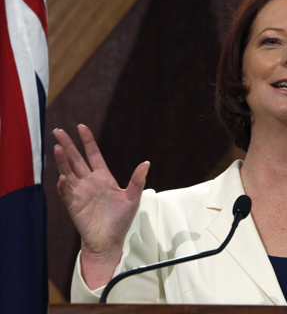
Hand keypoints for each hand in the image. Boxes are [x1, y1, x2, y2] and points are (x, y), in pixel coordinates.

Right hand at [53, 124, 149, 286]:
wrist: (110, 241)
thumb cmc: (121, 220)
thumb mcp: (133, 197)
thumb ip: (137, 180)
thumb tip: (146, 162)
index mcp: (104, 178)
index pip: (93, 155)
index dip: (87, 141)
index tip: (81, 127)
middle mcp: (90, 182)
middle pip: (76, 159)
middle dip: (68, 145)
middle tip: (58, 131)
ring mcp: (80, 192)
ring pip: (68, 172)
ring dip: (62, 160)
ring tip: (58, 147)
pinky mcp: (74, 205)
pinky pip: (67, 192)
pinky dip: (64, 185)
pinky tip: (64, 176)